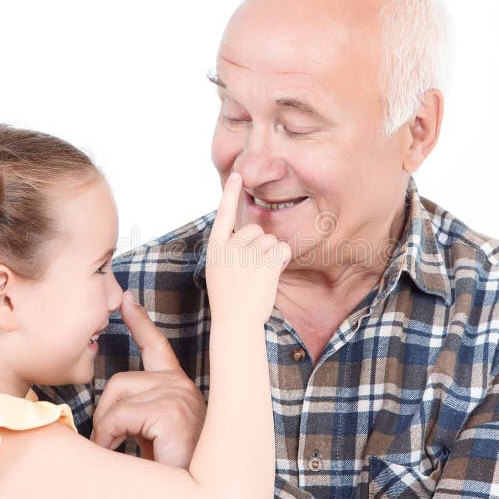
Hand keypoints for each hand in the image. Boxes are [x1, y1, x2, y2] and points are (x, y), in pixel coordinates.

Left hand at [90, 293, 206, 468]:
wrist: (199, 492)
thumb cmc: (172, 467)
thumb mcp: (152, 431)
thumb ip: (137, 410)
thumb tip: (106, 405)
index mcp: (178, 388)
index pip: (157, 347)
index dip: (141, 322)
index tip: (127, 301)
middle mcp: (182, 386)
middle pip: (120, 379)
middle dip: (106, 412)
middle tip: (112, 441)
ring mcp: (179, 396)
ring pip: (116, 396)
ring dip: (107, 428)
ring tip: (119, 449)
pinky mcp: (172, 411)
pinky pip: (120, 415)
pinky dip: (110, 435)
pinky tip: (122, 450)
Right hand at [206, 172, 290, 325]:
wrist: (235, 322)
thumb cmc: (230, 299)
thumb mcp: (220, 270)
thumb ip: (231, 250)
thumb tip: (254, 234)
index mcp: (215, 248)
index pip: (223, 214)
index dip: (231, 194)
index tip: (238, 175)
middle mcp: (230, 247)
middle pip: (255, 230)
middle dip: (259, 245)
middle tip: (252, 270)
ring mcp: (248, 254)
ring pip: (271, 240)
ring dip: (271, 256)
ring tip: (259, 277)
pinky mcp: (266, 263)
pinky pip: (282, 249)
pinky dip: (282, 260)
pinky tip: (272, 275)